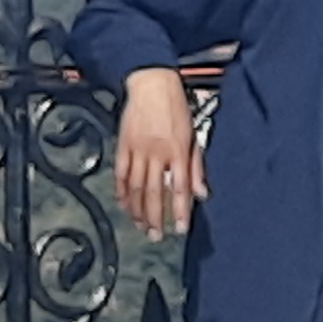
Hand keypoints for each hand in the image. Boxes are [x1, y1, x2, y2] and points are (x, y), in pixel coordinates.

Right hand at [115, 70, 202, 240]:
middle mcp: (157, 154)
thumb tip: (201, 192)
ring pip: (136, 187)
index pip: (180, 189)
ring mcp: (137, 151)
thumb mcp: (194, 135)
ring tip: (140, 225)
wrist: (152, 85)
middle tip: (155, 236)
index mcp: (177, 151)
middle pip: (155, 193)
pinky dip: (121, 191)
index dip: (180, 211)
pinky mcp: (123, 146)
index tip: (179, 228)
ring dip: (137, 209)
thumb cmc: (176, 107)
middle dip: (155, 217)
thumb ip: (196, 167)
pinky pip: (121, 174)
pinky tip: (123, 204)